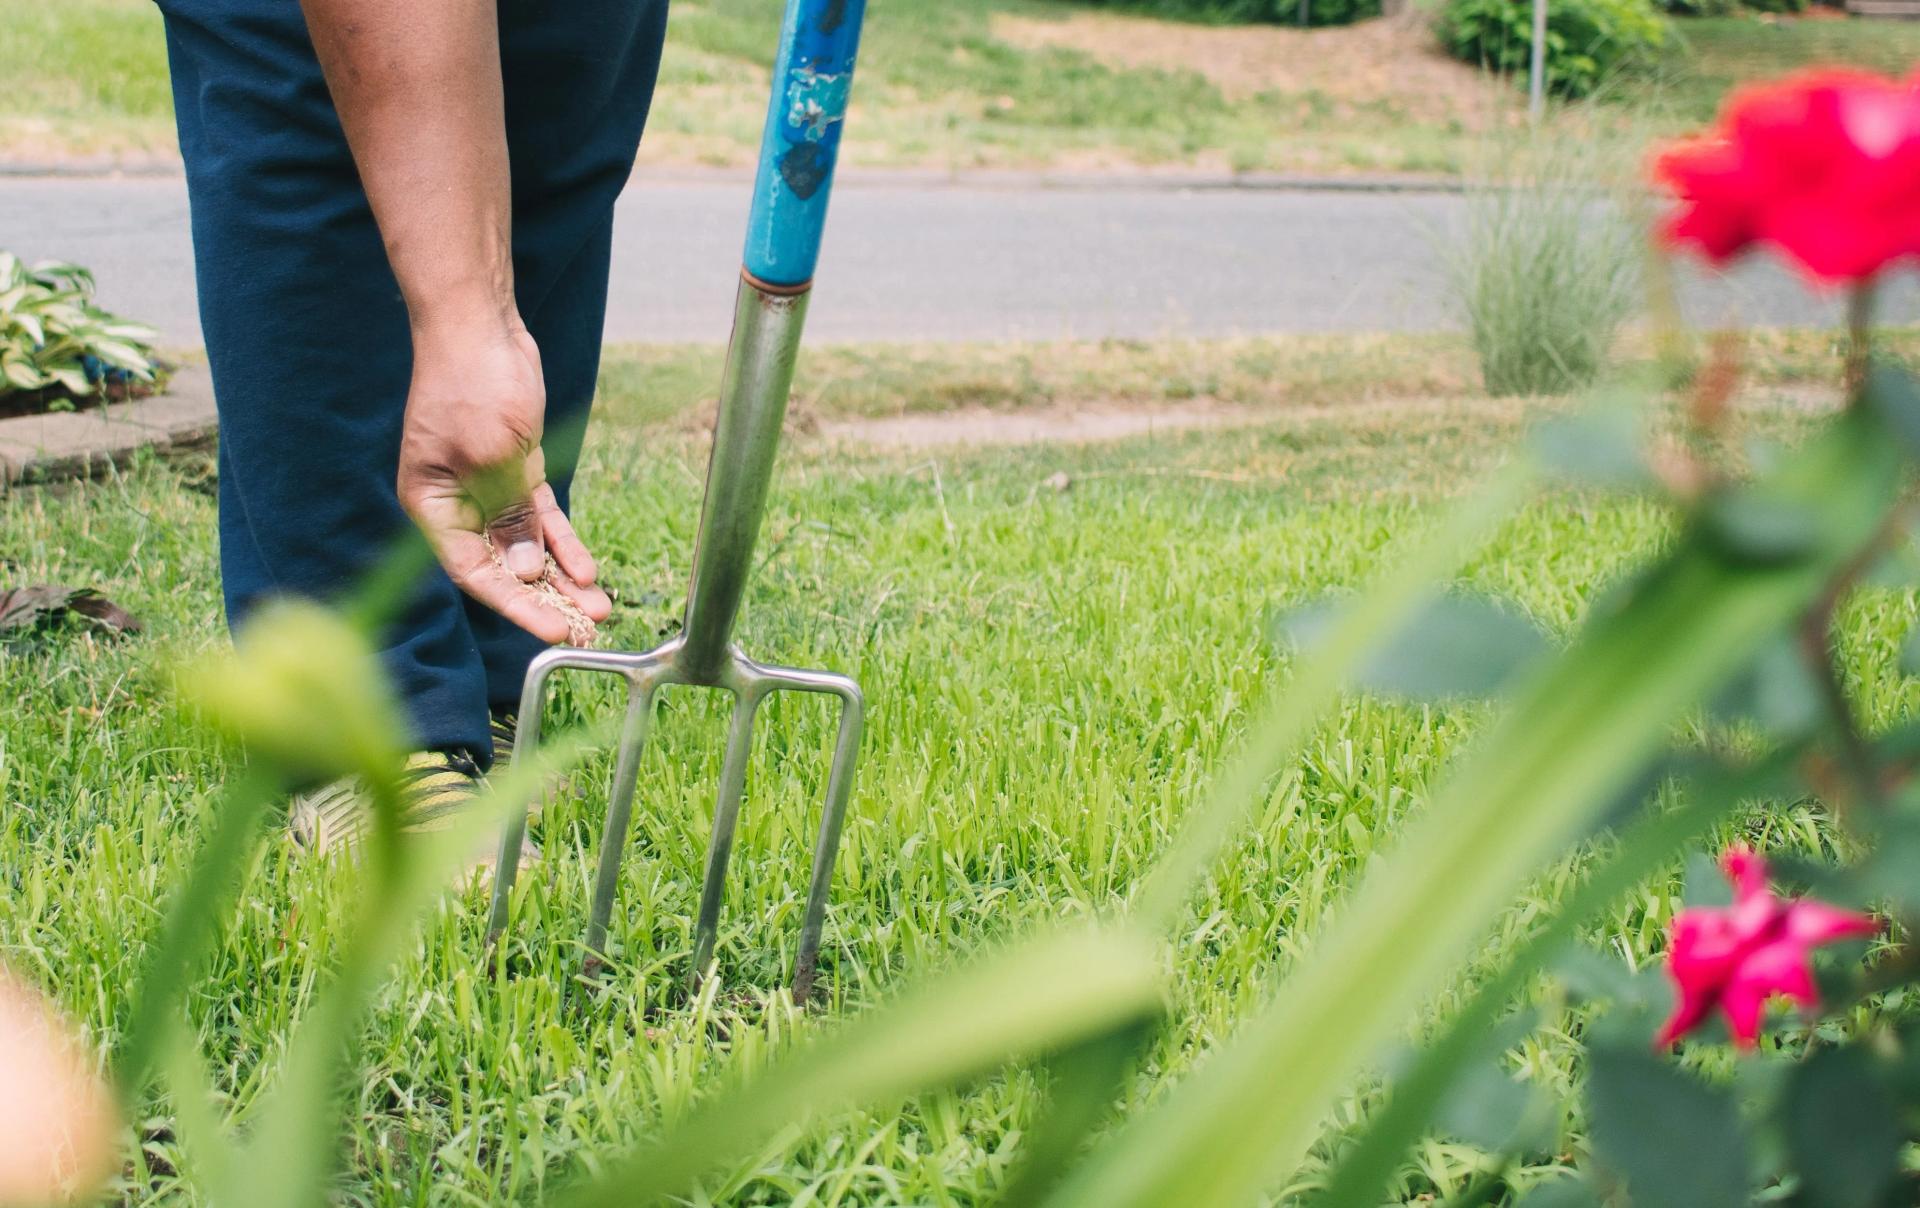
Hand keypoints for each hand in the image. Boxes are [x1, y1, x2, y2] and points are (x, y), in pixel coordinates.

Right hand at [395, 316, 611, 643]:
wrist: (478, 327)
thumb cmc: (472, 386)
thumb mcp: (495, 458)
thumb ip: (511, 517)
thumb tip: (528, 572)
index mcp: (433, 507)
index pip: (475, 572)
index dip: (516, 605)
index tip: (554, 629)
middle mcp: (456, 506)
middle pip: (503, 566)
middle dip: (548, 597)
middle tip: (590, 622)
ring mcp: (486, 490)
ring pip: (527, 546)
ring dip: (562, 576)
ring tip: (600, 605)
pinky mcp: (513, 472)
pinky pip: (539, 518)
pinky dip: (563, 542)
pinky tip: (587, 568)